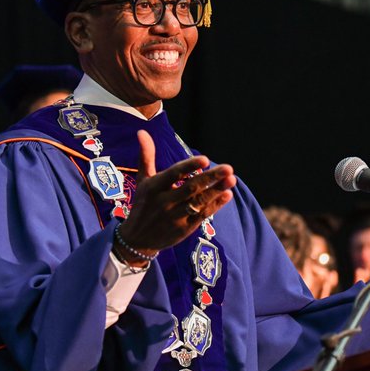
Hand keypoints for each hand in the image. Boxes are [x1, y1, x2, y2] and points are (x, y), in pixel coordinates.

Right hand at [115, 129, 236, 263]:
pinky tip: (227, 194)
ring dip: (216, 191)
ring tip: (232, 179)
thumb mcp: (143, 180)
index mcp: (154, 187)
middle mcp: (164, 202)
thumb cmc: (143, 204)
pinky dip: (215, 205)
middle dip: (210, 178)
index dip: (189, 167)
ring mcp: (175, 216)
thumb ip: (146, 156)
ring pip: (198, 202)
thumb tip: (142, 131)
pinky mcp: (184, 228)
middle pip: (190, 188)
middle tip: (228, 168)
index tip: (205, 159)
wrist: (137, 239)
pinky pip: (202, 215)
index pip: (173, 174)